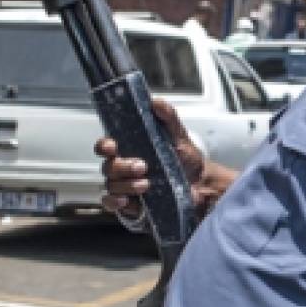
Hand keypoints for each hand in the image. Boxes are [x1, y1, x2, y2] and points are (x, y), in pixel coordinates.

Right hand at [94, 97, 204, 220]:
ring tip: (147, 184)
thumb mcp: (179, 135)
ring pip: (111, 185)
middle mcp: (123, 167)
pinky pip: (110, 203)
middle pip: (108, 166)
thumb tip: (154, 102)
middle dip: (123, 166)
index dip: (104, 145)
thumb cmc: (186, 159)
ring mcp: (124, 186)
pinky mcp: (129, 204)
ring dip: (126, 184)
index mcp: (129, 148)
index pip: (106, 145)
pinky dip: (115, 202)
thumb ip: (168, 116)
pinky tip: (127, 200)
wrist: (201, 185)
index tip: (112, 146)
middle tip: (142, 167)